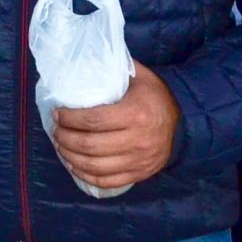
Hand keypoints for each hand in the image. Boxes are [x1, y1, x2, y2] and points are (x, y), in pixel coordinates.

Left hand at [51, 61, 180, 190]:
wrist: (185, 121)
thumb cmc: (154, 95)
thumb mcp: (138, 76)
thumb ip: (113, 68)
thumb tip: (83, 59)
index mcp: (135, 113)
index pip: (93, 120)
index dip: (69, 119)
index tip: (57, 114)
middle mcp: (138, 140)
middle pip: (90, 145)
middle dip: (65, 138)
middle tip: (56, 131)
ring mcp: (139, 160)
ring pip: (95, 166)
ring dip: (71, 158)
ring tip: (61, 147)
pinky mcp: (140, 174)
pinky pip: (108, 182)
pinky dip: (87, 177)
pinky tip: (75, 166)